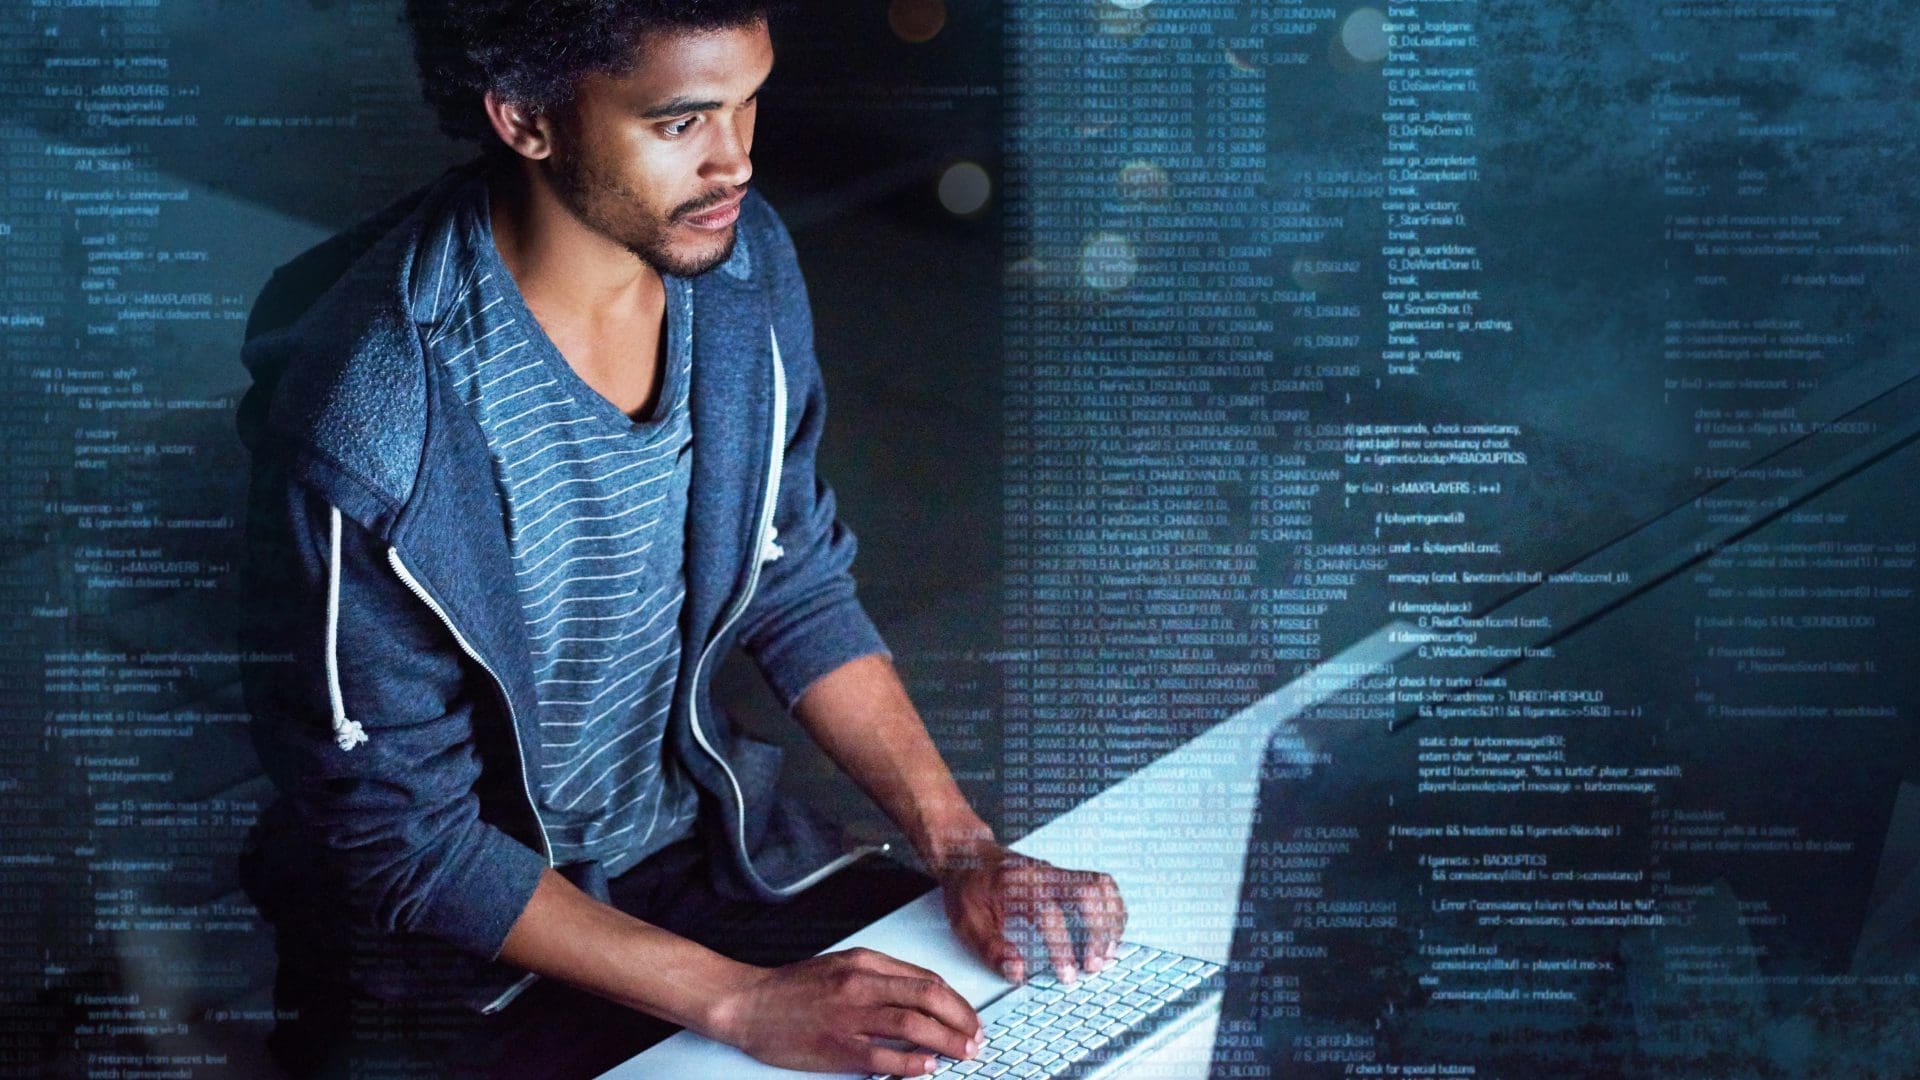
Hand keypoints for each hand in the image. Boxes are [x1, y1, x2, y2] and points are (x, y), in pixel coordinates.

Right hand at [706, 947, 983, 1075]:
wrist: (748, 1004)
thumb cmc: (794, 988)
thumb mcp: (841, 964)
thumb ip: (882, 975)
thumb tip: (924, 994)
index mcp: (864, 963)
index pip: (926, 979)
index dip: (956, 1000)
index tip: (970, 1016)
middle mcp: (860, 986)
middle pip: (928, 999)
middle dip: (961, 1019)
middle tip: (977, 1036)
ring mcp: (850, 1017)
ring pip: (913, 1026)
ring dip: (947, 1041)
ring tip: (964, 1052)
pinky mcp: (837, 1048)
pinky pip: (885, 1057)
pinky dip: (913, 1063)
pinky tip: (930, 1067)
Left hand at [935, 841, 1126, 986]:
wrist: (968, 854)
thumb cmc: (968, 886)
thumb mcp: (966, 920)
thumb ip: (991, 948)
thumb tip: (1018, 972)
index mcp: (1019, 886)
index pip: (1050, 914)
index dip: (1062, 947)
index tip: (1067, 975)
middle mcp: (1045, 875)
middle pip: (1089, 891)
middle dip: (1099, 930)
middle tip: (1095, 964)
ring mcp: (1059, 873)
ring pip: (1101, 885)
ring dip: (1111, 920)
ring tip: (1108, 952)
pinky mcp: (1066, 877)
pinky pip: (1101, 887)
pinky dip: (1111, 910)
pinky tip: (1109, 934)